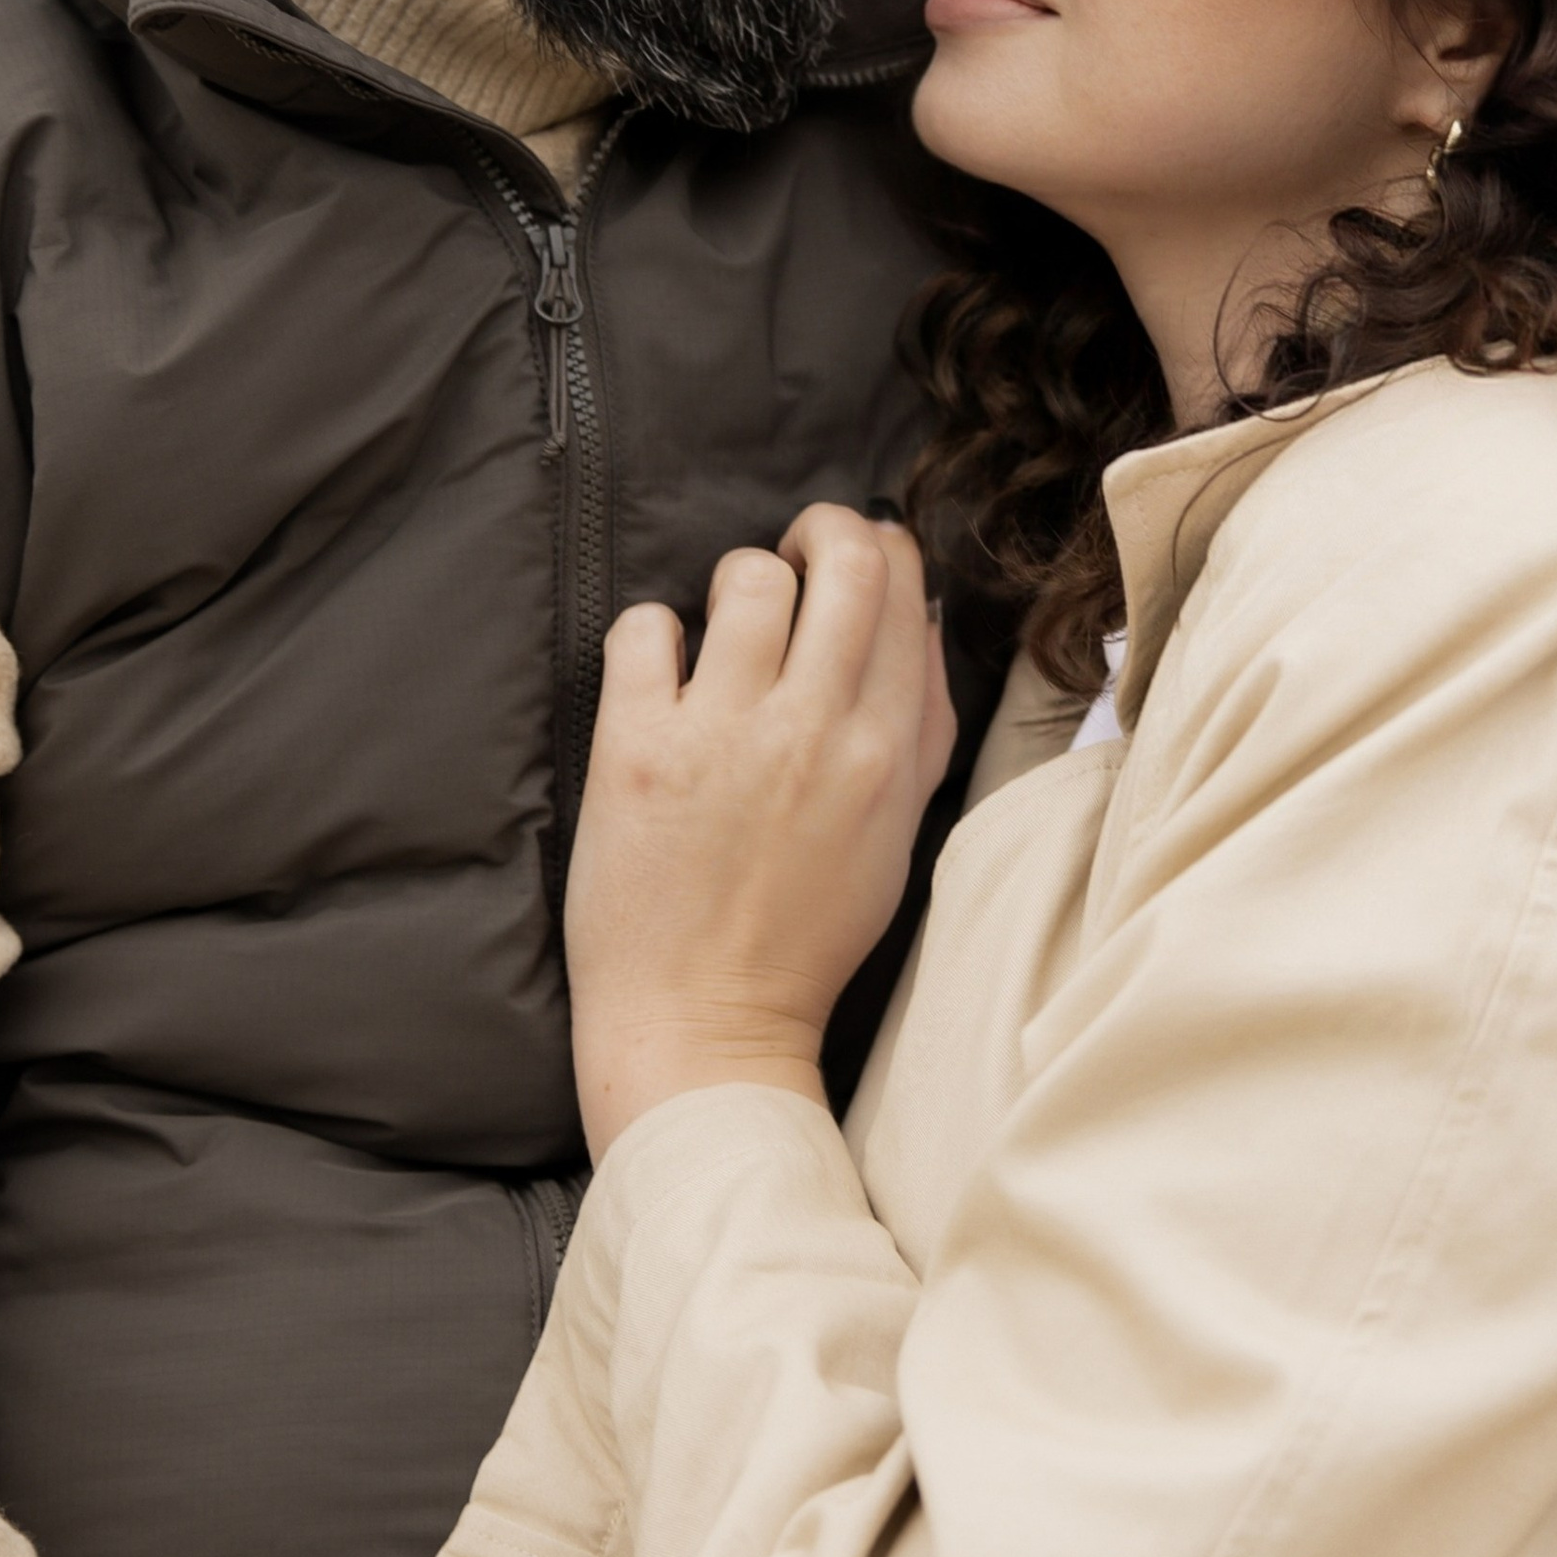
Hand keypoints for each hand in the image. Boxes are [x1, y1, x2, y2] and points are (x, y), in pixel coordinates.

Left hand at [567, 505, 954, 1159]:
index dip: (876, 547)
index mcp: (886, 750)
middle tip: (790, 556)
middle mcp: (816, 730)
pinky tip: (657, 677)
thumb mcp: (896, 834)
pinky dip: (650, 635)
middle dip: (818, 529)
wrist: (706, 1028)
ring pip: (747, 576)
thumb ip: (918, 724)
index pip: (902, 588)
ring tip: (721, 634)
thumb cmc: (803, 937)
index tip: (846, 562)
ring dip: (734, 584)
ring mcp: (725, 734)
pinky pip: (645, 627)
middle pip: (843, 556)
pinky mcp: (637, 747)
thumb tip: (919, 617)